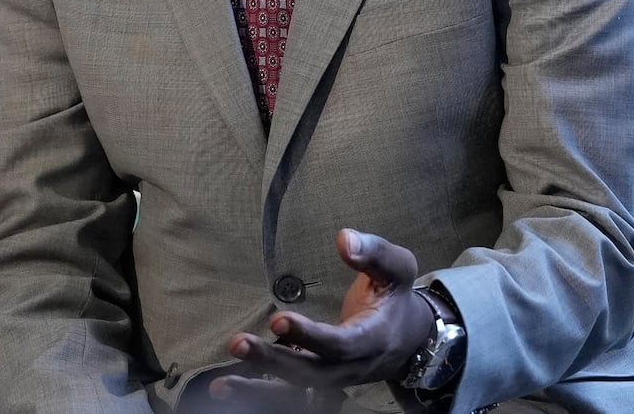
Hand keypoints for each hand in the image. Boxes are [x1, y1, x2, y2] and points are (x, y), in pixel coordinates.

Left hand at [209, 229, 434, 406]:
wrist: (411, 339)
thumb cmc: (396, 298)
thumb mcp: (398, 269)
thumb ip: (375, 252)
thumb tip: (343, 238)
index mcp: (372, 339)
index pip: (340, 345)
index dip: (309, 336)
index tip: (278, 319)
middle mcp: (351, 367)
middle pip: (311, 374)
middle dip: (273, 362)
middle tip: (238, 344)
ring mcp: (335, 380)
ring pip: (297, 391)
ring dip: (259, 388)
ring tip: (222, 385)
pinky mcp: (320, 383)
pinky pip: (290, 395)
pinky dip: (260, 393)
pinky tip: (227, 388)